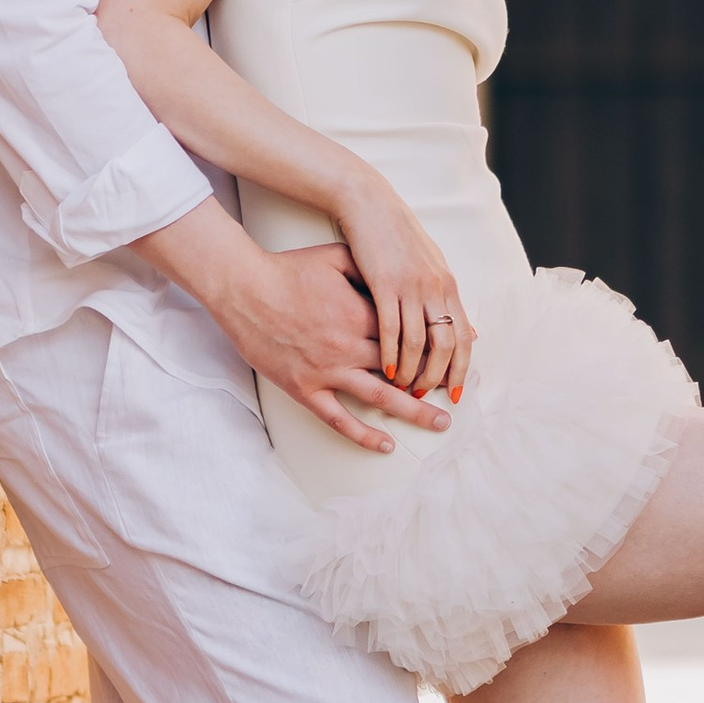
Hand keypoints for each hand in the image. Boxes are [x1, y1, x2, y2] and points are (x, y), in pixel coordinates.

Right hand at [229, 242, 456, 453]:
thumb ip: (368, 268)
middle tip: (458, 392)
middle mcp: (349, 346)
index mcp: (360, 313)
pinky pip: (338, 418)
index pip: (408, 335)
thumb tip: (398, 273)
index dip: (436, 345)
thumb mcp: (334, 257)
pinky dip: (363, 435)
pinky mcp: (305, 388)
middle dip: (435, 381)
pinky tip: (385, 444)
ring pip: (380, 396)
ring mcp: (327, 370)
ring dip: (414, 412)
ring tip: (440, 422)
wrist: (244, 289)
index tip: (458, 353)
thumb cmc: (287, 270)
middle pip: (404, 369)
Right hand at [331, 167, 472, 401]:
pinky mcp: (384, 284)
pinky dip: (391, 353)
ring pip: (418, 343)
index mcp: (446, 285)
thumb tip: (467, 329)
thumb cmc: (394, 236)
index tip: (454, 393)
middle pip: (445, 345)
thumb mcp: (427, 264)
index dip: (461, 369)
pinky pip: (391, 329)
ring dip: (411, 371)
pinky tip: (385, 370)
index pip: (462, 338)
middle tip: (425, 396)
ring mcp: (410, 286)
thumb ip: (445, 297)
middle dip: (436, 377)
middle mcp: (434, 288)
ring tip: (402, 388)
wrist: (368, 205)